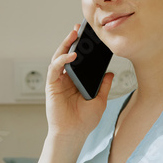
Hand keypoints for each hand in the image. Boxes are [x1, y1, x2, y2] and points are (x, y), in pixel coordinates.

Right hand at [44, 24, 114, 138]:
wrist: (73, 134)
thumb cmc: (84, 121)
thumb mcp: (100, 100)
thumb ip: (104, 86)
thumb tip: (110, 73)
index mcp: (77, 80)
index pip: (78, 59)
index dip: (83, 47)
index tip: (91, 36)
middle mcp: (66, 78)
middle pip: (67, 54)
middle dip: (72, 40)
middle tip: (79, 28)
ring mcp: (58, 81)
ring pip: (59, 57)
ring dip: (65, 45)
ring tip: (74, 34)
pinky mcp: (52, 85)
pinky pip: (54, 68)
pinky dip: (62, 60)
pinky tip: (72, 54)